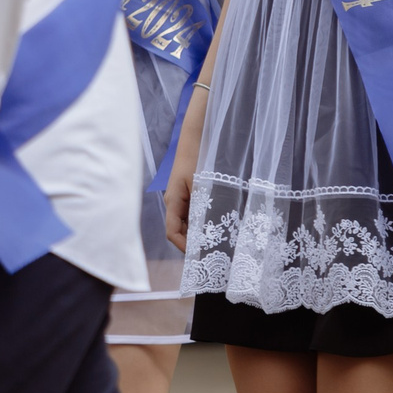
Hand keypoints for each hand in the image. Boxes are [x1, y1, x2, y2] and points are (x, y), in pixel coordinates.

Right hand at [163, 88, 209, 250]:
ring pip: (188, 224)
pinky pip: (193, 215)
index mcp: (173, 202)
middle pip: (180, 231)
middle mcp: (174, 203)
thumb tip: (206, 237)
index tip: (202, 256)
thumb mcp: (203, 187)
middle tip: (215, 254)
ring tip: (219, 242)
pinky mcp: (189, 193)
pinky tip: (219, 225)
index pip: (172, 233)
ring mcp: (181, 198)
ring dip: (200, 234)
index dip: (185, 247)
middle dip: (194, 244)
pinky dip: (203, 223)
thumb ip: (203, 211)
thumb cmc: (198, 161)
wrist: (197, 137)